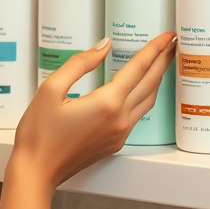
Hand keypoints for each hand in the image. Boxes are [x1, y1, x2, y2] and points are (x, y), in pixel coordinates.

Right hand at [8, 31, 176, 194]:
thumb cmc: (38, 134)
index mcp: (107, 103)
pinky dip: (145, 95)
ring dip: (158, 79)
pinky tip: (141, 88)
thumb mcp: (51, 89)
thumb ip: (80, 63)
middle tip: (173, 44)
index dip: (154, 49)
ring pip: (148, 100)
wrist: (36, 172)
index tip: (167, 36)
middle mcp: (119, 119)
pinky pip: (138, 114)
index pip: (138, 68)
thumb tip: (103, 46)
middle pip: (150, 83)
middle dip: (163, 61)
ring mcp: (120, 133)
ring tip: (162, 62)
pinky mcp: (115, 142)